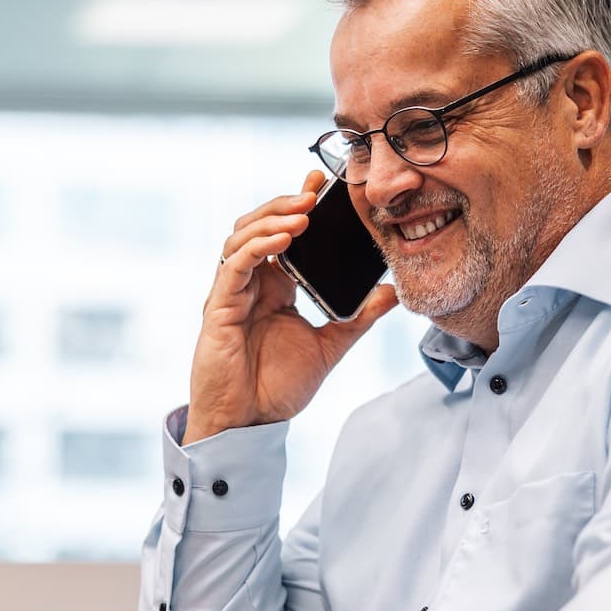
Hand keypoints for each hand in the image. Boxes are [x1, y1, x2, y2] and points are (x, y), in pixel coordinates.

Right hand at [183, 171, 398, 444]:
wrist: (249, 425)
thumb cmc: (276, 389)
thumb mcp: (329, 347)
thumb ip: (356, 318)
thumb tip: (391, 293)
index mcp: (273, 289)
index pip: (282, 235)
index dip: (296, 206)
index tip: (321, 185)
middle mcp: (250, 285)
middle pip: (257, 226)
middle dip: (284, 204)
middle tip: (314, 192)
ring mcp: (231, 294)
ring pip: (242, 238)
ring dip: (272, 219)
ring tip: (304, 212)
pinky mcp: (220, 307)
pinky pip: (235, 266)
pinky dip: (258, 247)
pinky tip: (283, 239)